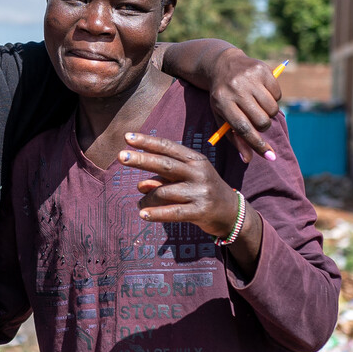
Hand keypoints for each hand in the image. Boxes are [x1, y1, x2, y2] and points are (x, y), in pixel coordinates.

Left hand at [120, 133, 244, 237]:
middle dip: (141, 159)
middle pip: (165, 164)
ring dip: (147, 199)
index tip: (127, 137)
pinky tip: (143, 214)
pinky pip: (173, 212)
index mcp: (195, 159)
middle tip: (120, 156)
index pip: (167, 147)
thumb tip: (140, 185)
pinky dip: (155, 213)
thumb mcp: (185, 180)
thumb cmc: (202, 191)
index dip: (147, 141)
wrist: (232, 213)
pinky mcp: (201, 211)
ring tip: (140, 205)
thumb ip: (162, 180)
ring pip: (164, 192)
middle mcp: (198, 172)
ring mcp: (200, 192)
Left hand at [207, 49, 280, 159]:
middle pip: (261, 121)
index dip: (258, 145)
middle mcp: (236, 89)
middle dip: (263, 125)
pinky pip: (278, 94)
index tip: (270, 156)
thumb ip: (235, 138)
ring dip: (269, 112)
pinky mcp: (262, 69)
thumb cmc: (223, 97)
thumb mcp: (222, 117)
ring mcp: (249, 78)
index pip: (244, 129)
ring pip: (272, 109)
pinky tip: (262, 92)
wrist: (223, 65)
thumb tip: (248, 159)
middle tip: (257, 119)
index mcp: (223, 103)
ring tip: (258, 105)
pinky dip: (273, 98)